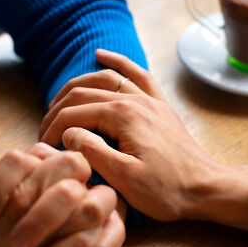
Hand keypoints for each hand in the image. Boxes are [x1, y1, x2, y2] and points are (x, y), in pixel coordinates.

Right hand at [39, 49, 247, 231]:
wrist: (205, 188)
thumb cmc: (166, 191)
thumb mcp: (124, 180)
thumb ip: (92, 152)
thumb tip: (67, 132)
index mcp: (124, 116)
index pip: (74, 112)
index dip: (52, 128)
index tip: (42, 148)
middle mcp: (136, 99)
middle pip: (83, 92)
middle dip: (57, 109)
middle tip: (43, 131)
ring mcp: (149, 99)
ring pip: (105, 78)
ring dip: (77, 86)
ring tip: (58, 102)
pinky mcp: (158, 105)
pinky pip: (136, 73)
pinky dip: (117, 62)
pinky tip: (101, 55)